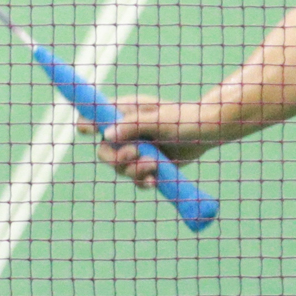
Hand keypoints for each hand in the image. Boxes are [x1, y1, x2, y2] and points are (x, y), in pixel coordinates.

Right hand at [87, 93, 229, 189]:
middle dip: (117, 158)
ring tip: (154, 164)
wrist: (208, 132)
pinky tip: (154, 180)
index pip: (96, 117)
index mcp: (125, 113)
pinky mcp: (148, 165)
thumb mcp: (159, 119)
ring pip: (120, 169)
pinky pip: (137, 179)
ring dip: (134, 170)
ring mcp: (136, 150)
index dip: (87, 124)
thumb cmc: (185, 118)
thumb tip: (107, 135)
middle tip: (135, 154)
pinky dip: (143, 182)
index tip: (87, 130)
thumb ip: (133, 125)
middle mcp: (127, 132)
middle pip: (104, 152)